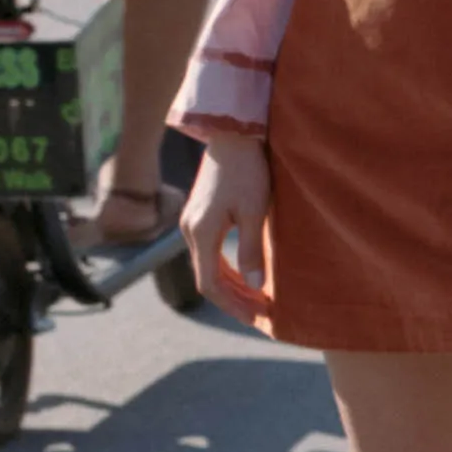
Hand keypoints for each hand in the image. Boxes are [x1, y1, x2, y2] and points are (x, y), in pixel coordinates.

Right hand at [181, 130, 273, 323]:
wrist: (233, 134)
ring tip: (256, 300)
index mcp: (200, 232)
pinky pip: (209, 252)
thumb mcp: (255, 211)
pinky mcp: (198, 215)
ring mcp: (191, 222)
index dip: (233, 305)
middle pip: (207, 278)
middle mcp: (190, 230)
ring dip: (231, 286)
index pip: (210, 284)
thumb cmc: (248, 170)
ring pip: (208, 266)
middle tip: (261, 314)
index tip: (257, 317)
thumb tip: (255, 286)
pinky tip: (244, 275)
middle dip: (234, 299)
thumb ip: (251, 250)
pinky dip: (226, 269)